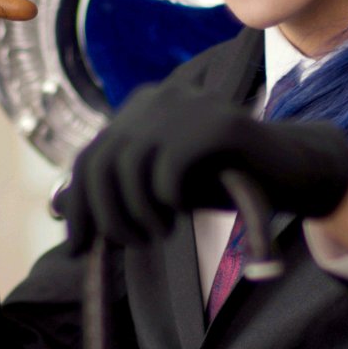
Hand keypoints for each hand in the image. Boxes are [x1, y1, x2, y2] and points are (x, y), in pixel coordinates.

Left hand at [61, 85, 347, 252]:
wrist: (290, 171)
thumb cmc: (224, 181)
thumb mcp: (162, 187)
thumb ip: (118, 190)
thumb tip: (58, 207)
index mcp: (140, 109)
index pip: (89, 159)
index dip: (78, 207)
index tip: (78, 250)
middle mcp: (158, 98)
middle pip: (103, 164)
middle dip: (110, 217)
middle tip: (135, 244)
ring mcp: (189, 105)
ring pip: (130, 168)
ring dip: (140, 213)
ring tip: (163, 231)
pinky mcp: (219, 123)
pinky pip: (168, 168)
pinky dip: (169, 199)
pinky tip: (186, 207)